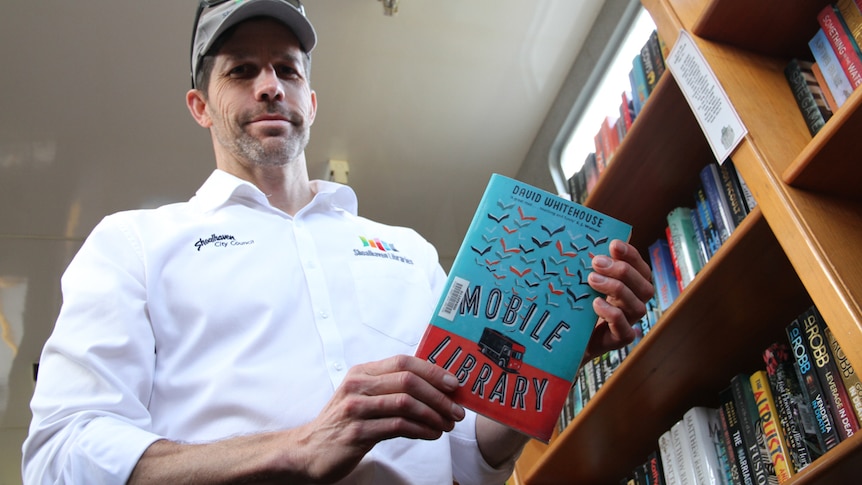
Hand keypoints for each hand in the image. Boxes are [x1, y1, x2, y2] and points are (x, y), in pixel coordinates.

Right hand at [295, 355, 465, 482]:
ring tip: (447, 425)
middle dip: (439, 396)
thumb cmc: (343, 424)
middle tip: (456, 410)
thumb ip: (390, 388)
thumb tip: (434, 387)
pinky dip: (421, 430)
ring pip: (406, 403)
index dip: (433, 370)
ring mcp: (356, 409)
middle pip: (408, 381)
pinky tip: (432, 434)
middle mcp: (358, 386)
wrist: (308, 450)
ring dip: (434, 415)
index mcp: (362, 372)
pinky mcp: (357, 432)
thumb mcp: (363, 397)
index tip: (454, 384)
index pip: (404, 361)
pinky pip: (398, 427)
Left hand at [583, 239, 652, 361]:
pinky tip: (595, 303)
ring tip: (592, 279)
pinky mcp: (618, 341)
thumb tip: (584, 238)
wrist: (563, 338)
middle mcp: (633, 305)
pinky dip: (612, 314)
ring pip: (639, 307)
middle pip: (645, 287)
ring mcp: (628, 324)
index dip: (631, 255)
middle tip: (597, 262)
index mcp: (630, 288)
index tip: (613, 244)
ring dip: (617, 289)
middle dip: (623, 271)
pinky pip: (625, 330)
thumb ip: (589, 264)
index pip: (641, 269)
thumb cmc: (575, 304)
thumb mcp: (581, 281)